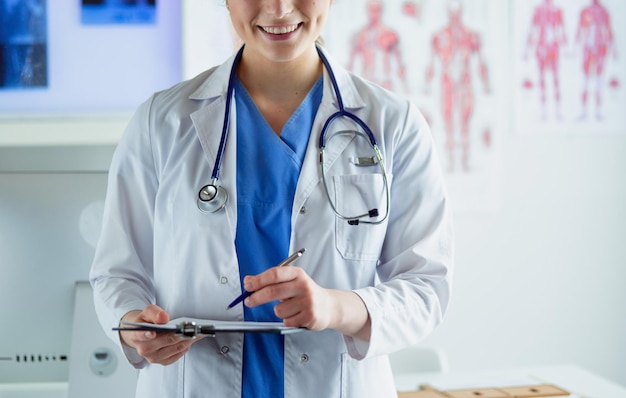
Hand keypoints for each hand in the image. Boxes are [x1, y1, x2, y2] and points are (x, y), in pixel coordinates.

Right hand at [119, 305, 197, 365]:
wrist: (142, 333)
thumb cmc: (146, 322)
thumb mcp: (147, 312)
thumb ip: (154, 312)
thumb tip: (163, 318)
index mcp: (136, 335)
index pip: (141, 335)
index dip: (147, 335)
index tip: (153, 332)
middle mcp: (144, 349)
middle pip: (166, 341)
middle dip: (181, 333)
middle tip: (193, 327)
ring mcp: (153, 357)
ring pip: (176, 348)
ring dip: (187, 340)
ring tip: (196, 332)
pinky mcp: (162, 361)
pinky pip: (178, 355)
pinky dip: (186, 346)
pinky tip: (190, 339)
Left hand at [243, 266, 370, 339]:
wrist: (329, 306)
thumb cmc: (306, 292)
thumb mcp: (291, 281)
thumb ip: (270, 280)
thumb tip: (248, 281)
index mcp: (298, 274)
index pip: (275, 274)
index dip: (259, 280)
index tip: (247, 286)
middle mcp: (304, 286)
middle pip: (273, 291)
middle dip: (256, 297)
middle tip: (249, 301)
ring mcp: (308, 301)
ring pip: (278, 310)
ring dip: (279, 311)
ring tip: (290, 308)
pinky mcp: (310, 317)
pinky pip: (287, 321)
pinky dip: (288, 320)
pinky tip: (297, 315)